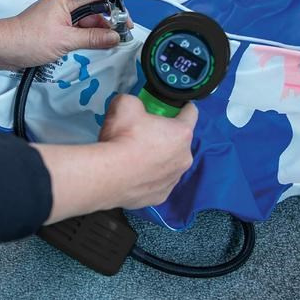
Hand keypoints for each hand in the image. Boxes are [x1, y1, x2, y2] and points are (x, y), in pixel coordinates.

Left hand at [0, 0, 128, 69]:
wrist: (2, 48)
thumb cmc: (28, 40)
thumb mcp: (65, 40)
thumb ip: (92, 38)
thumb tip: (114, 37)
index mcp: (66, 0)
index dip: (115, 11)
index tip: (126, 24)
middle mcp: (64, 5)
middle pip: (94, 12)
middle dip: (108, 24)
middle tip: (121, 38)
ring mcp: (59, 17)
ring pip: (86, 22)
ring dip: (98, 33)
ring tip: (111, 44)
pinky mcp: (55, 29)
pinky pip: (76, 31)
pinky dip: (86, 38)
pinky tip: (95, 46)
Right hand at [34, 95, 198, 223]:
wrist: (108, 175)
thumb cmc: (123, 137)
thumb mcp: (126, 104)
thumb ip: (135, 102)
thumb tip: (134, 107)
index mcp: (181, 133)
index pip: (191, 114)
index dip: (185, 108)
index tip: (180, 108)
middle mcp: (184, 157)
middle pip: (179, 142)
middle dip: (166, 138)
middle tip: (145, 135)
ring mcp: (174, 180)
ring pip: (170, 164)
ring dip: (159, 160)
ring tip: (137, 159)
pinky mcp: (161, 197)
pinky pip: (158, 182)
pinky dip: (150, 178)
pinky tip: (135, 175)